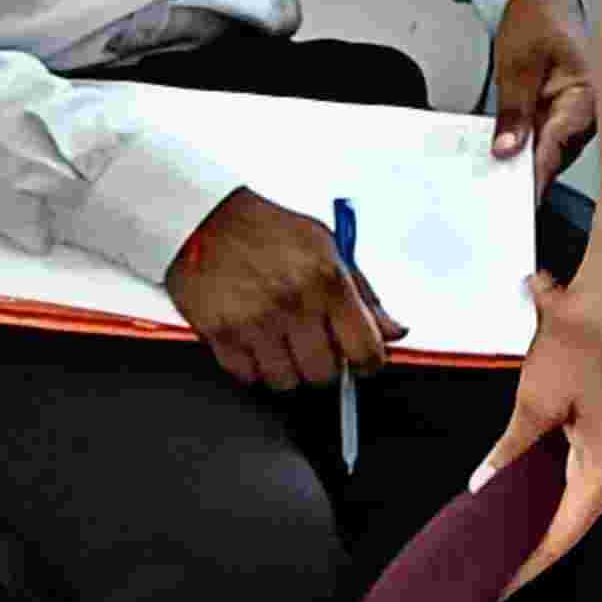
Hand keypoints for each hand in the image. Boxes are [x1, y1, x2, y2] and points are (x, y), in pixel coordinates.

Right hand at [165, 188, 399, 390]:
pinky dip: (256, 369)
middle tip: (321, 349)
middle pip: (325, 373)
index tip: (364, 363)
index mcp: (328, 281)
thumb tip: (395, 330)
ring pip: (285, 382)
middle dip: (328, 368)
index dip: (369, 363)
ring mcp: (255, 323)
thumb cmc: (270, 229)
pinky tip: (258, 345)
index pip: (364, 348)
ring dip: (290, 371)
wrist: (206, 219)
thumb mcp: (329, 248)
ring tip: (287, 346)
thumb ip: (365, 294)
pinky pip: (247, 377)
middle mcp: (293, 305)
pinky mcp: (220, 335)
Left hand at [477, 268, 601, 598]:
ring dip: (557, 500)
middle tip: (493, 550)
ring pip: (596, 491)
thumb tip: (480, 486)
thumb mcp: (535, 397)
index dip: (526, 566)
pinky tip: (545, 476)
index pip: (561, 538)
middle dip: (537, 533)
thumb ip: (510, 448)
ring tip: (510, 518)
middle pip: (581, 516)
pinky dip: (577, 476)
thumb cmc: (583, 342)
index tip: (494, 588)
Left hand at [489, 0, 597, 188]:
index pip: (559, 145)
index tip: (519, 203)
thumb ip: (514, 109)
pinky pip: (538, 143)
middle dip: (527, 179)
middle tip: (493, 203)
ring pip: (547, 154)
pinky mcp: (554, 117)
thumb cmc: (538, 22)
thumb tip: (508, 151)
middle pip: (555, 157)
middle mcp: (584, 112)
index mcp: (586, 97)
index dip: (538, 176)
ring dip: (521, 168)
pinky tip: (495, 164)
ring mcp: (569, 117)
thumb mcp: (518, 65)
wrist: (540, 1)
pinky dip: (518, 154)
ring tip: (489, 189)